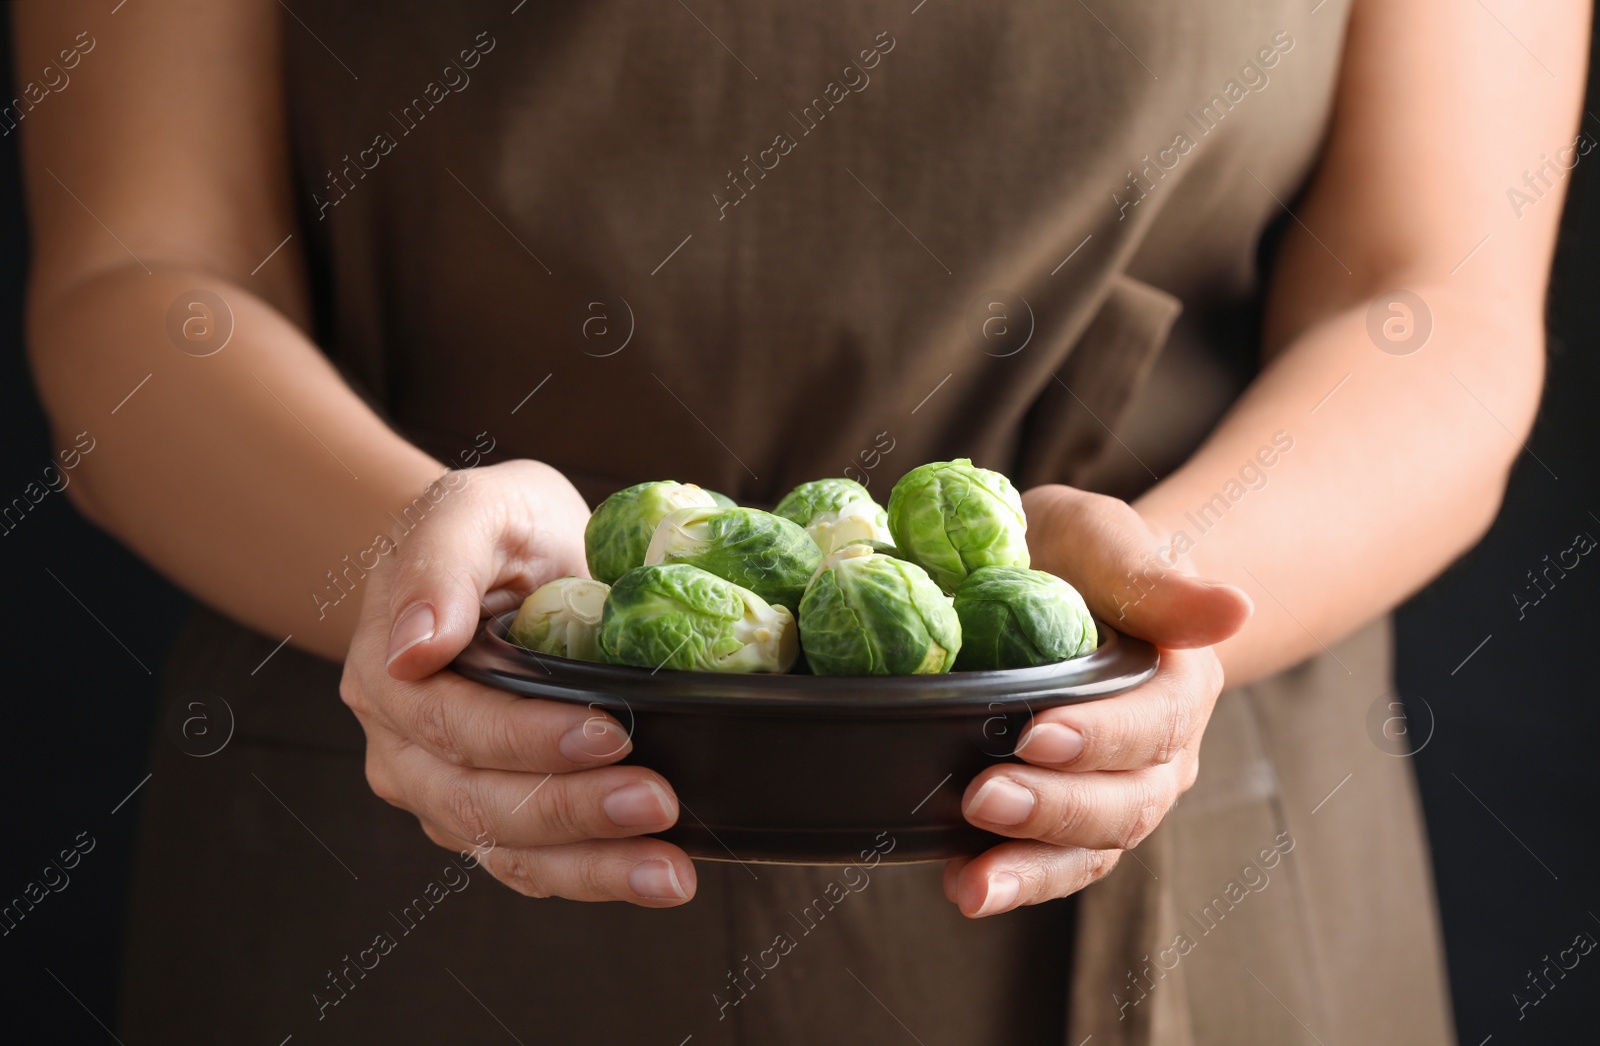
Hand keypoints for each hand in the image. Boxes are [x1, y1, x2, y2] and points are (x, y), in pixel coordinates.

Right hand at [340, 459, 696, 905]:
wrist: (507, 558)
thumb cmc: (493, 529)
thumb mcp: (470, 509)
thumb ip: (435, 563)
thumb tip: (415, 647)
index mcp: (391, 674)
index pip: (452, 725)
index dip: (528, 738)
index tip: (610, 732)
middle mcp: (406, 747)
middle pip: (478, 801)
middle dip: (573, 809)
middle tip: (659, 802)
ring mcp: (445, 789)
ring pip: (506, 847)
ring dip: (593, 867)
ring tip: (670, 874)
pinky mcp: (493, 816)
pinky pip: (533, 864)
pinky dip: (594, 877)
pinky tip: (656, 877)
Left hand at [944, 485, 1252, 916]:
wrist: (1066, 587)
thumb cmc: (1079, 554)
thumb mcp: (1102, 539)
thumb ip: (1150, 575)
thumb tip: (1232, 608)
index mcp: (1180, 679)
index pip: (1156, 721)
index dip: (1102, 735)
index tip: (1035, 733)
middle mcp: (1163, 751)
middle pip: (1128, 801)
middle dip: (1055, 808)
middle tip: (982, 798)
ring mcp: (1121, 791)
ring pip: (1095, 848)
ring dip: (1033, 870)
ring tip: (972, 886)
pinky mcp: (1072, 818)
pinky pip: (1055, 863)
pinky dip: (1014, 879)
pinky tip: (959, 884)